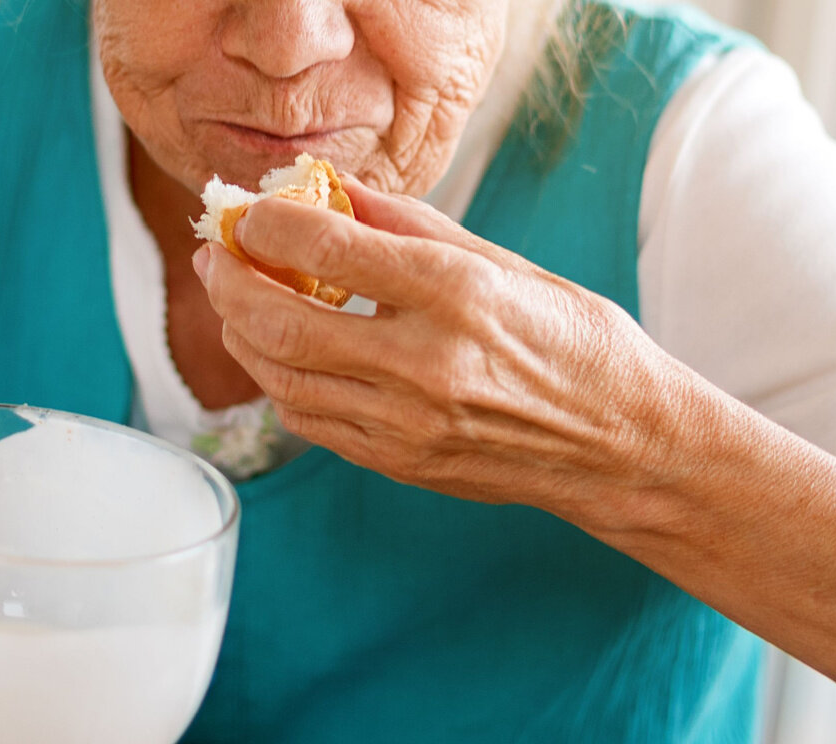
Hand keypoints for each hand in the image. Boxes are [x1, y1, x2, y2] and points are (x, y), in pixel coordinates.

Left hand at [192, 176, 718, 531]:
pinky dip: (280, 383)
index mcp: (456, 295)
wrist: (617, 442)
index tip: (249, 210)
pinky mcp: (398, 463)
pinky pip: (309, 422)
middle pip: (281, 324)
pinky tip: (281, 355)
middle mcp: (424, 363)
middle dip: (231, 283)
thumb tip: (331, 188)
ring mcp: (407, 423)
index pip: (327, 248)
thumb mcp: (501, 262)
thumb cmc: (573, 342)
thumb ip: (408, 225)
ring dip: (242, 336)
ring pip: (282, 380)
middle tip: (218, 255)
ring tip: (237, 302)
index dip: (267, 223)